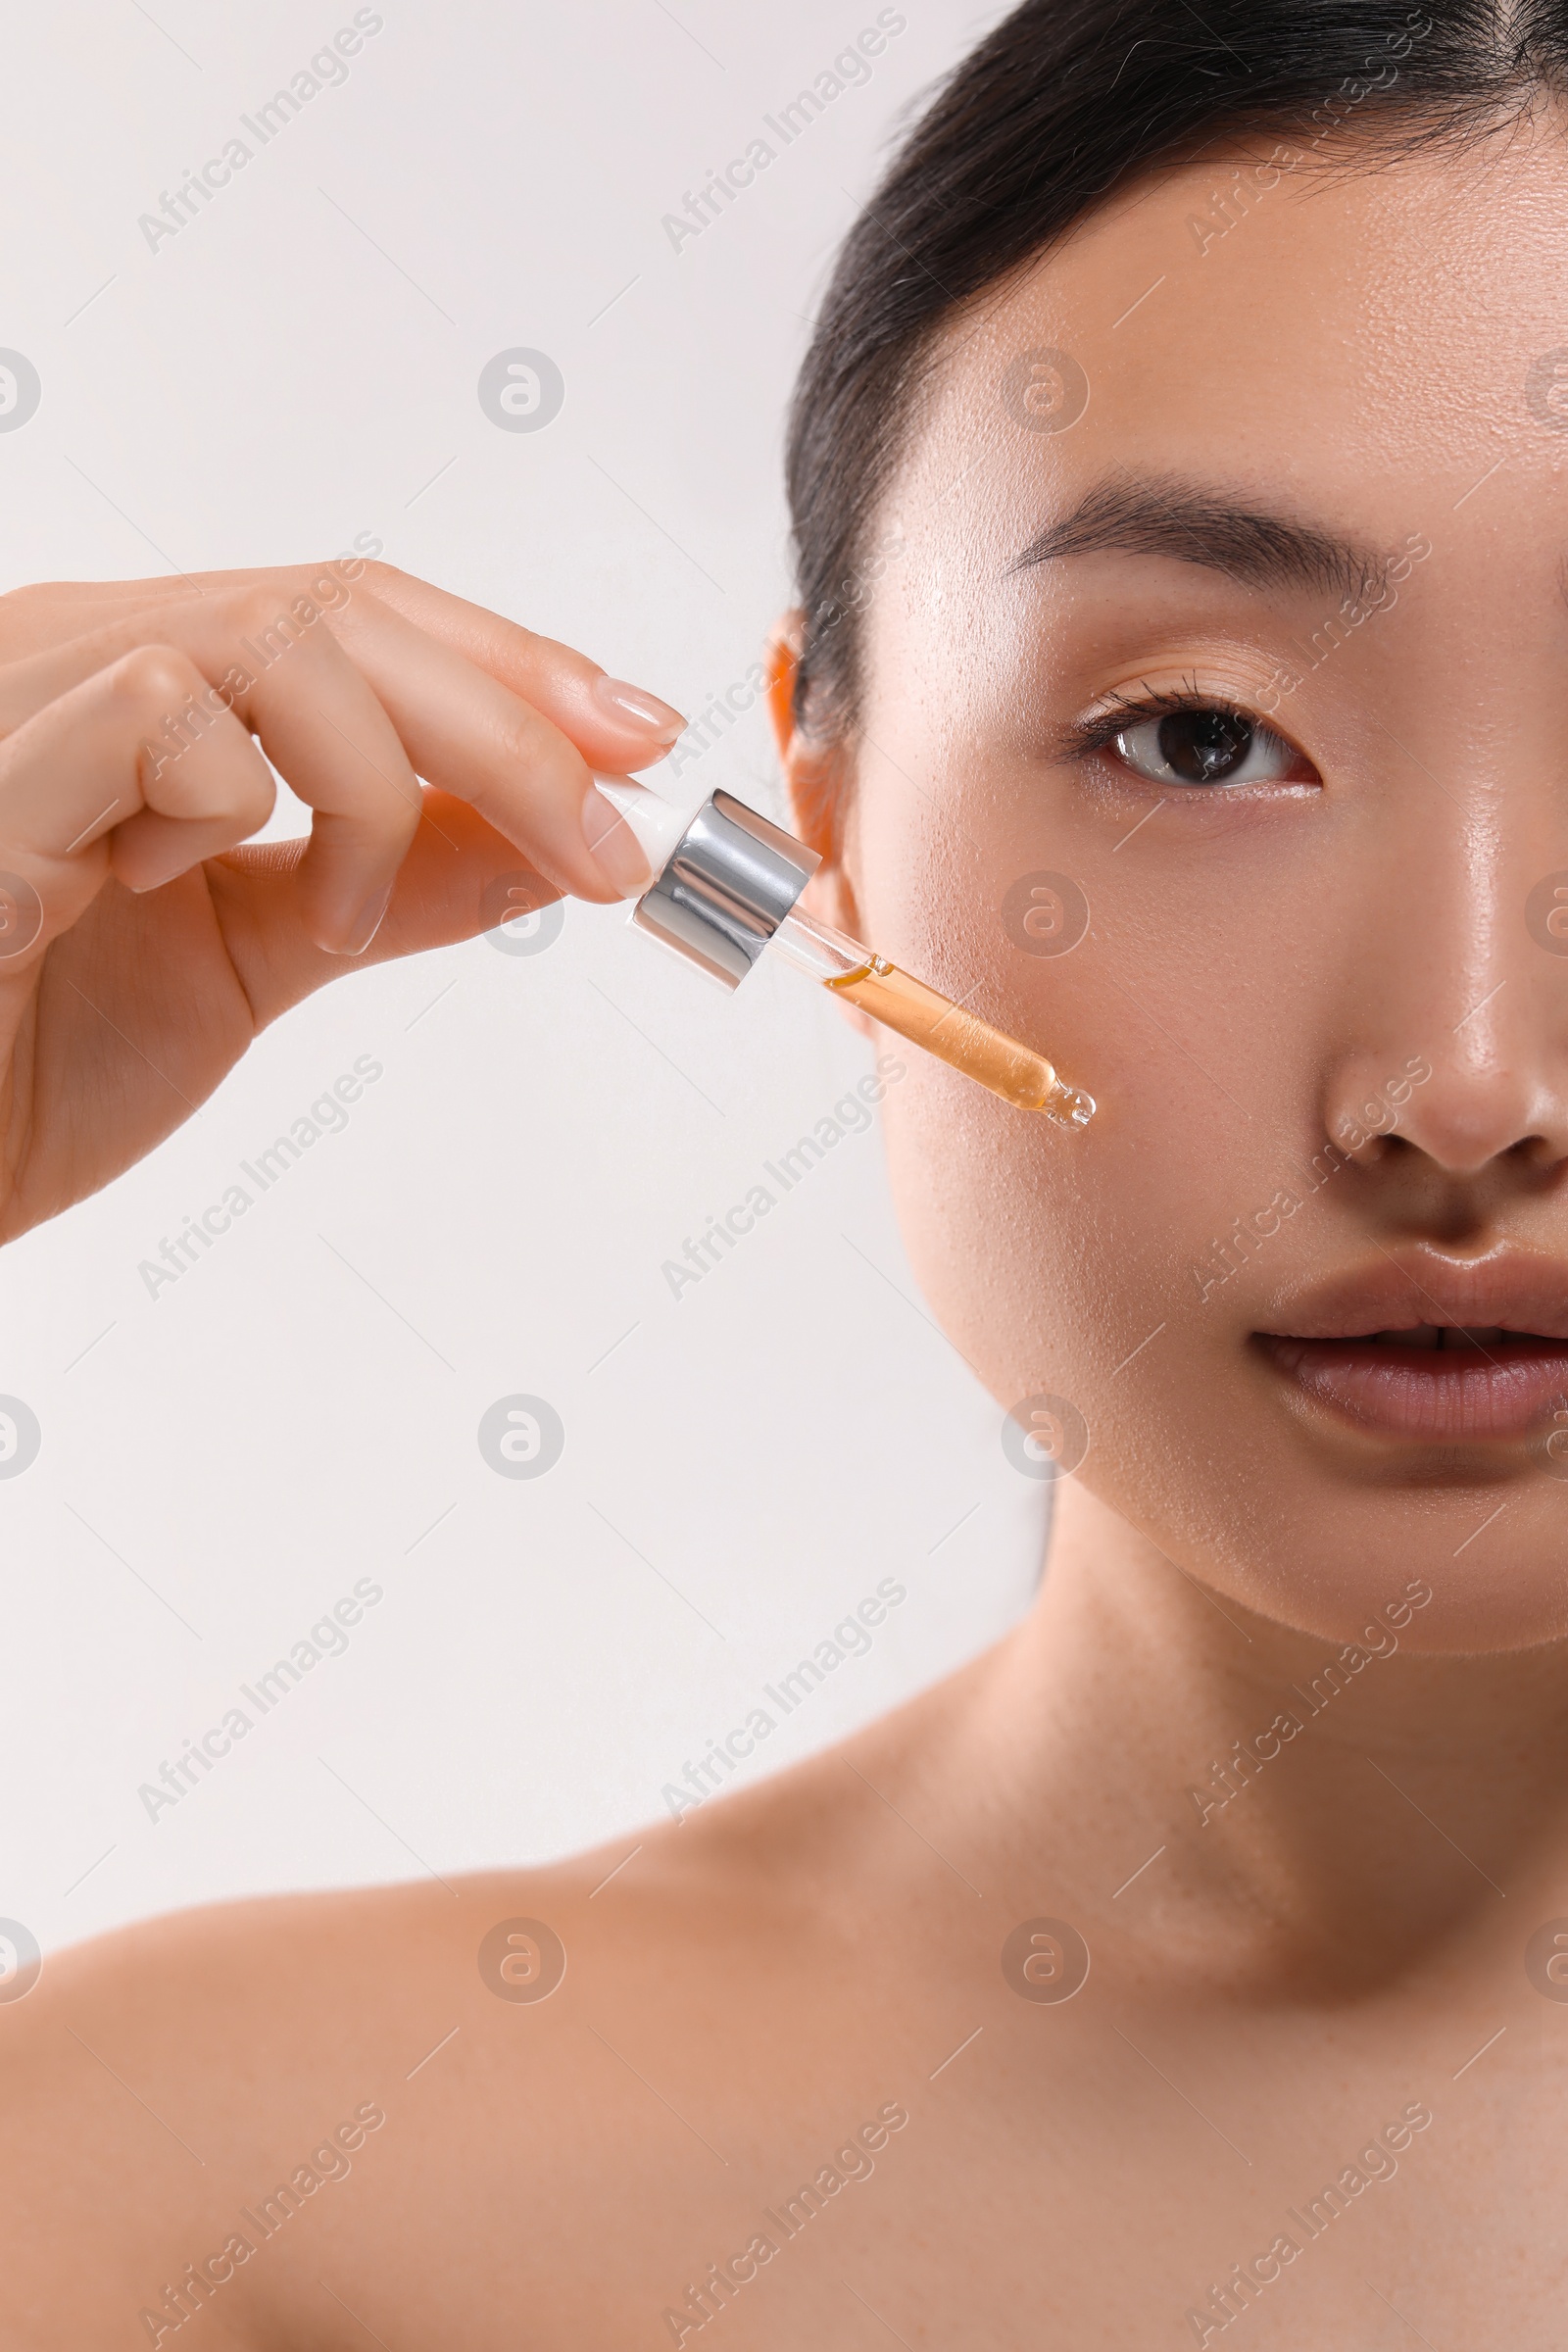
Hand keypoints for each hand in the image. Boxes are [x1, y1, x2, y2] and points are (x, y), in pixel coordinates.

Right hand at [0, 556, 684, 1238]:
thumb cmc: (32, 1062)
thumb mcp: (258, 961)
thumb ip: (390, 888)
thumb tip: (544, 842)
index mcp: (150, 689)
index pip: (361, 615)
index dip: (513, 663)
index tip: (637, 741)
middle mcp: (85, 659)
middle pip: (348, 607)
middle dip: (510, 720)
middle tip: (606, 836)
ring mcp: (28, 697)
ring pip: (280, 638)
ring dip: (381, 779)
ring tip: (342, 912)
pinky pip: (158, 708)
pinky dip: (229, 800)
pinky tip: (167, 888)